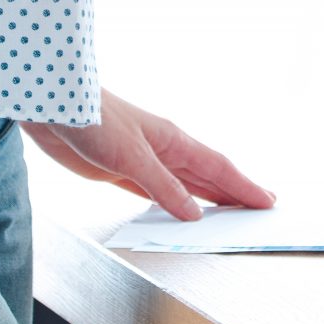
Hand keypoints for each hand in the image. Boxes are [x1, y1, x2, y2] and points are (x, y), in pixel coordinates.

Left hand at [20, 87, 272, 220]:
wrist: (57, 108)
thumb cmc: (94, 119)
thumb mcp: (132, 156)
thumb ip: (163, 186)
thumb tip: (193, 213)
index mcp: (173, 140)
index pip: (218, 167)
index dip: (244, 186)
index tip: (266, 200)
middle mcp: (164, 150)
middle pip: (208, 177)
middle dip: (234, 194)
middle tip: (258, 211)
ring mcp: (144, 160)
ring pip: (186, 185)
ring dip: (208, 200)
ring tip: (228, 215)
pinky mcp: (121, 170)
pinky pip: (157, 193)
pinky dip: (174, 204)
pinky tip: (178, 213)